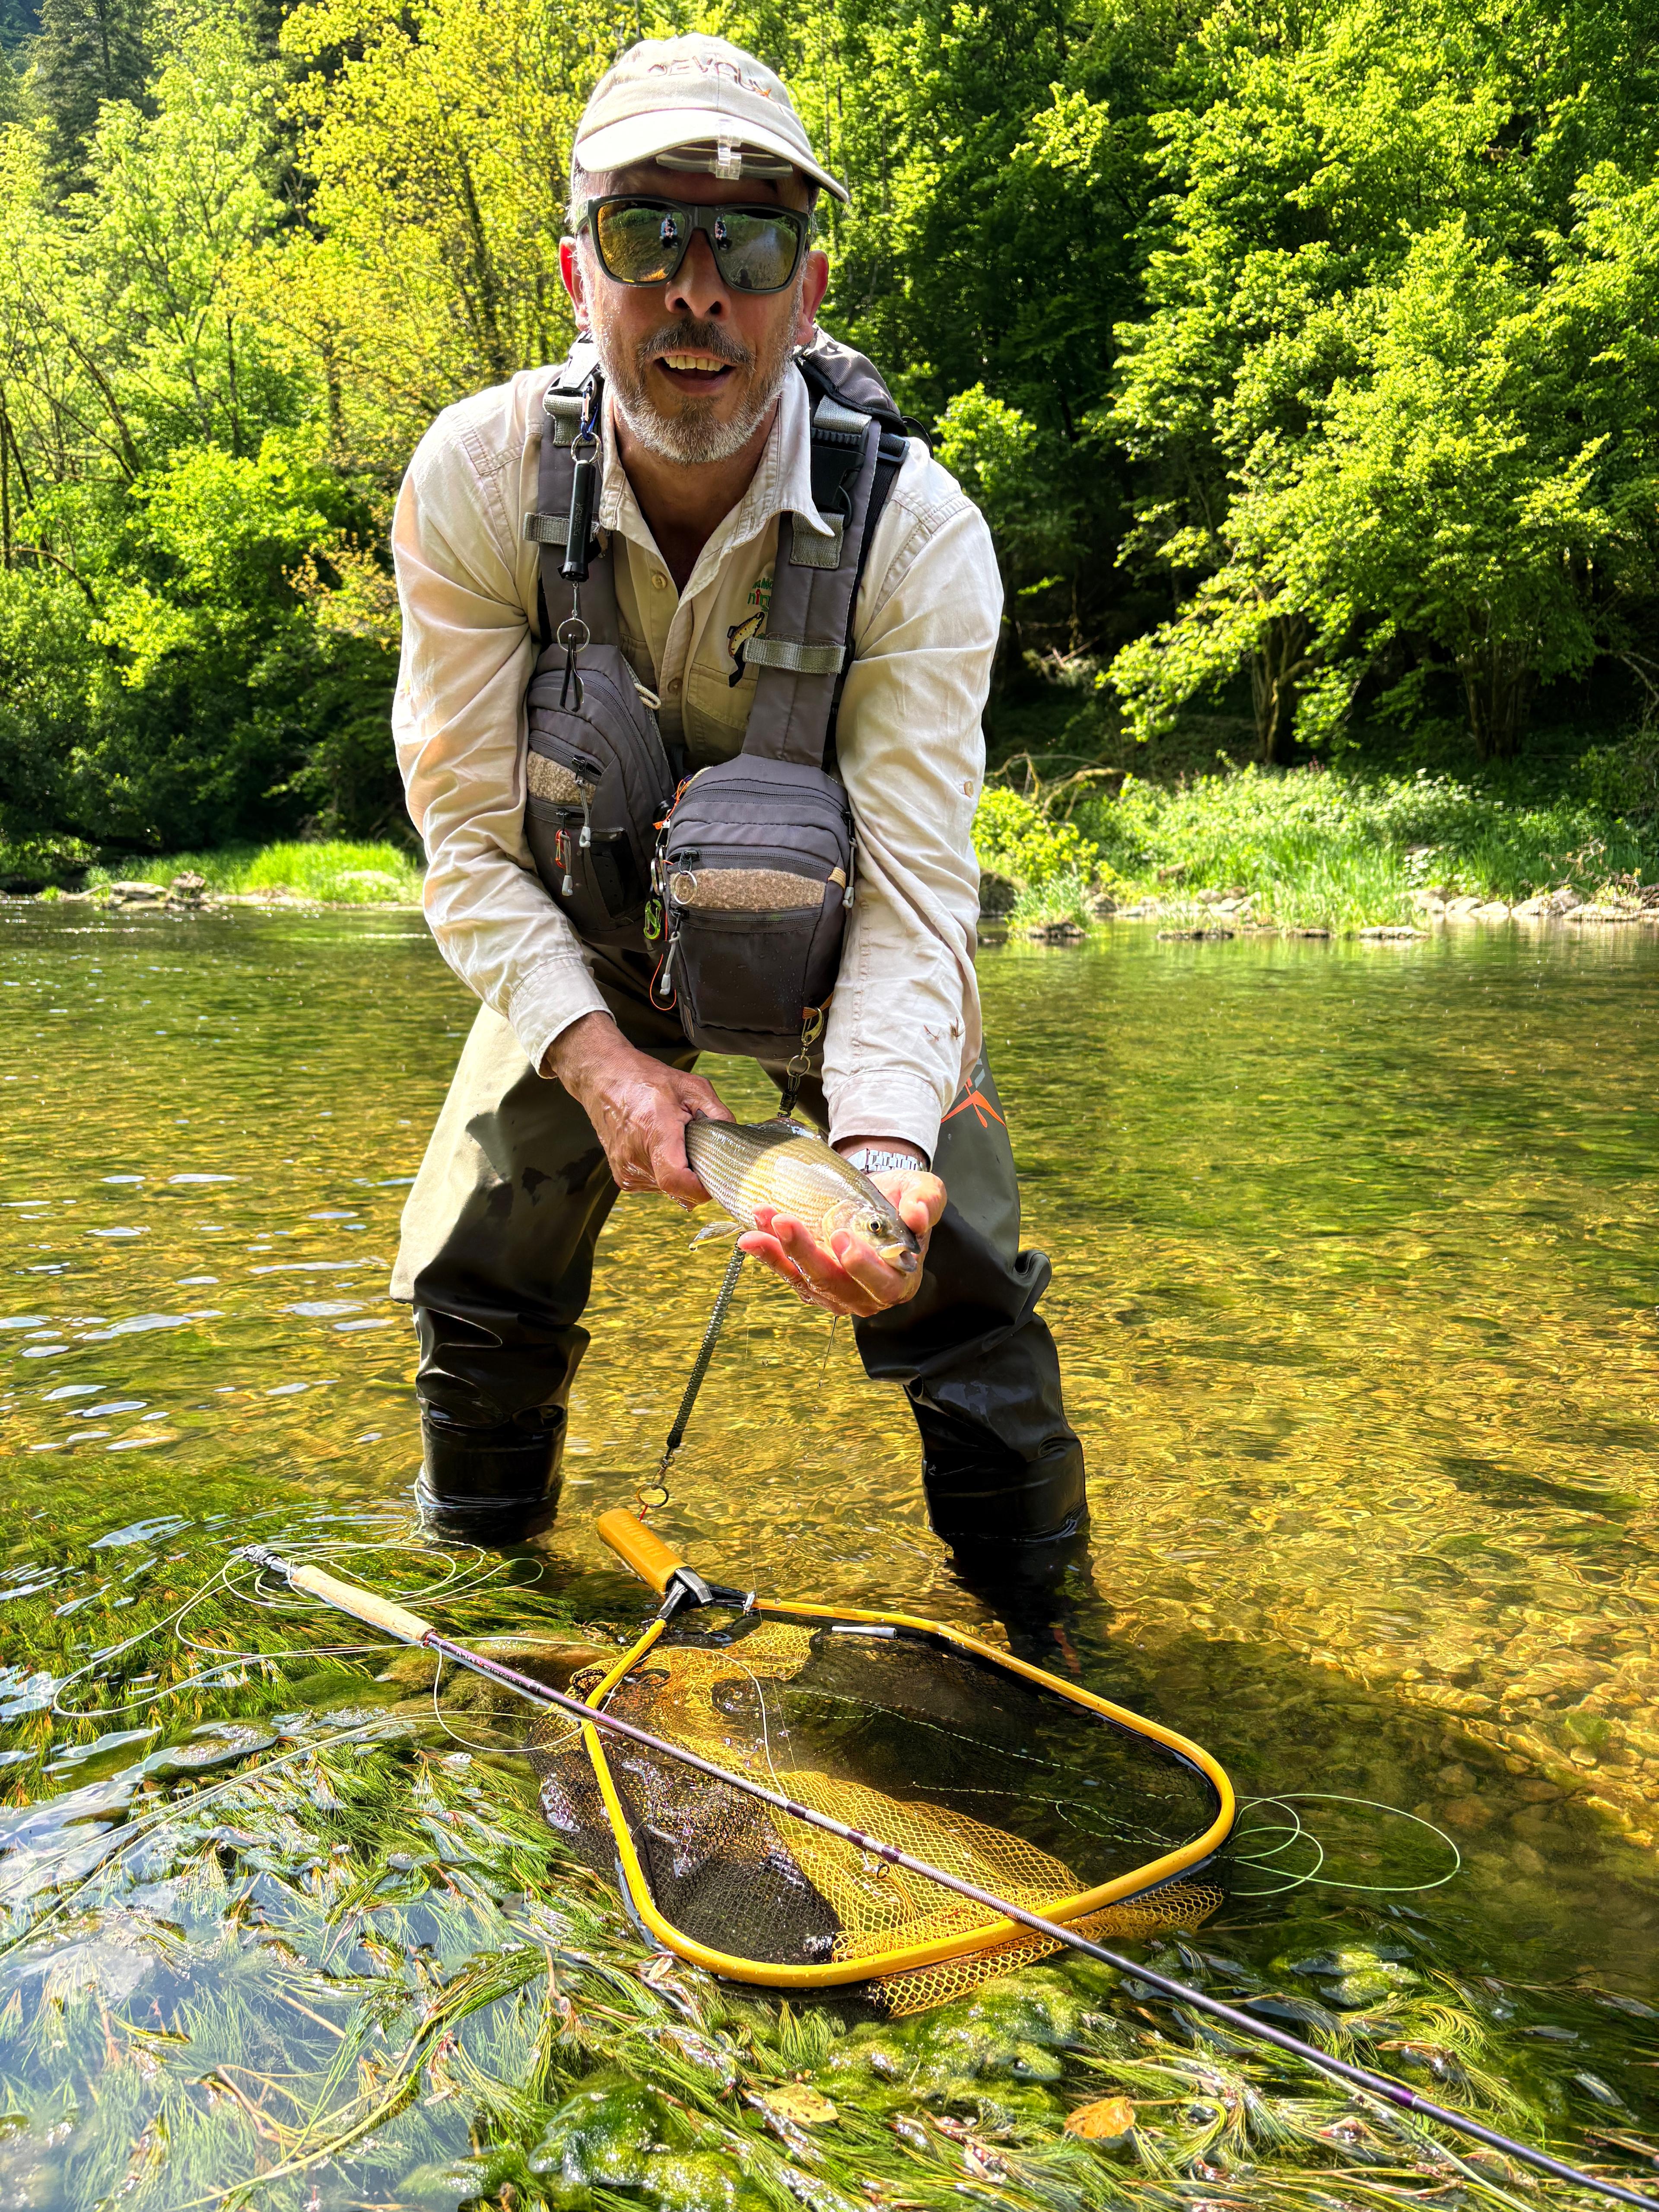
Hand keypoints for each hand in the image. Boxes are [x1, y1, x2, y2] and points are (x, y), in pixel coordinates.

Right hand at [542, 1012, 730, 1203]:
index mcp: (654, 1131)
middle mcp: (635, 1157)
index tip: (716, 1179)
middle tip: (701, 1152)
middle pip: (677, 1188)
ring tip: (676, 1144)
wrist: (604, 1079)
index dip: (700, 1189)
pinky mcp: (622, 1177)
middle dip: (696, 1177)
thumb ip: (720, 1114)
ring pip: (668, 1190)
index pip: (676, 1180)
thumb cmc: (648, 1080)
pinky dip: (665, 1173)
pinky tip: (662, 1149)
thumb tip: (737, 1140)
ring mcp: (626, 1170)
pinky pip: (655, 1186)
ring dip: (680, 1174)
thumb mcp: (693, 1087)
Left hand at [739, 1146, 944, 1316]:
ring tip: (762, 1220)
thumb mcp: (924, 1190)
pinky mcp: (811, 1284)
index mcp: (901, 1279)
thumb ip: (926, 1201)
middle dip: (807, 1253)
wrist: (877, 1196)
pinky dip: (768, 1255)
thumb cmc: (903, 1199)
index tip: (842, 1238)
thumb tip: (919, 1216)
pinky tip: (751, 1236)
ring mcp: (835, 1294)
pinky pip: (788, 1274)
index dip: (863, 1267)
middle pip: (834, 1284)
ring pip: (806, 1280)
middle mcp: (867, 1295)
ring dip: (779, 1252)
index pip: (883, 1285)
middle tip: (786, 1222)